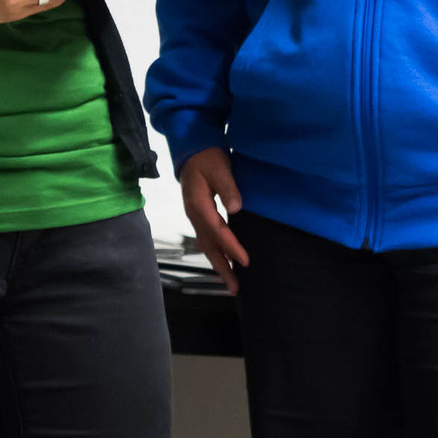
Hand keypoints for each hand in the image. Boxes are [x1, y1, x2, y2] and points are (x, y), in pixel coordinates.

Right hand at [181, 146, 247, 293]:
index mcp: (198, 204)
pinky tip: (226, 260)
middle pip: (208, 246)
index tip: (246, 261)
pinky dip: (217, 252)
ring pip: (207, 245)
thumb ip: (228, 187)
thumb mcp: (219, 167)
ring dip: (219, 264)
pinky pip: (207, 239)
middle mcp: (194, 214)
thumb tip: (237, 209)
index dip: (231, 247)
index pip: (217, 230)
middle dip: (222, 268)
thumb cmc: (207, 157)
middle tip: (235, 288)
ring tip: (232, 282)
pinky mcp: (199, 215)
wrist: (192, 149)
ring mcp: (195, 216)